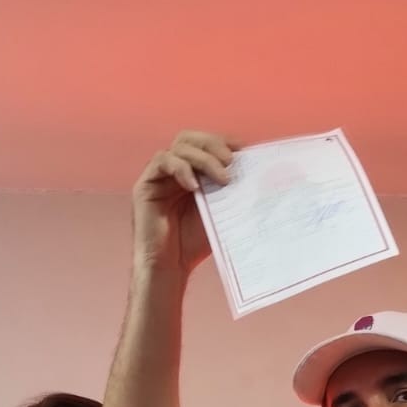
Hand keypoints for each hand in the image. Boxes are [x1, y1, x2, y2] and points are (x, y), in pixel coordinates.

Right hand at [132, 130, 236, 274]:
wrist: (171, 268)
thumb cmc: (195, 244)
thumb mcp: (222, 213)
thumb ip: (233, 192)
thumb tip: (260, 175)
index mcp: (193, 173)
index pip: (206, 144)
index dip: (224, 141)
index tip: (245, 150)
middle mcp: (175, 170)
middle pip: (191, 138)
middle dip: (213, 145)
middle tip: (232, 161)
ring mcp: (159, 176)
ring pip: (179, 147)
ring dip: (204, 158)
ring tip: (222, 177)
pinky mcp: (146, 185)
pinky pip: (163, 162)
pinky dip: (181, 168)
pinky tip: (195, 187)